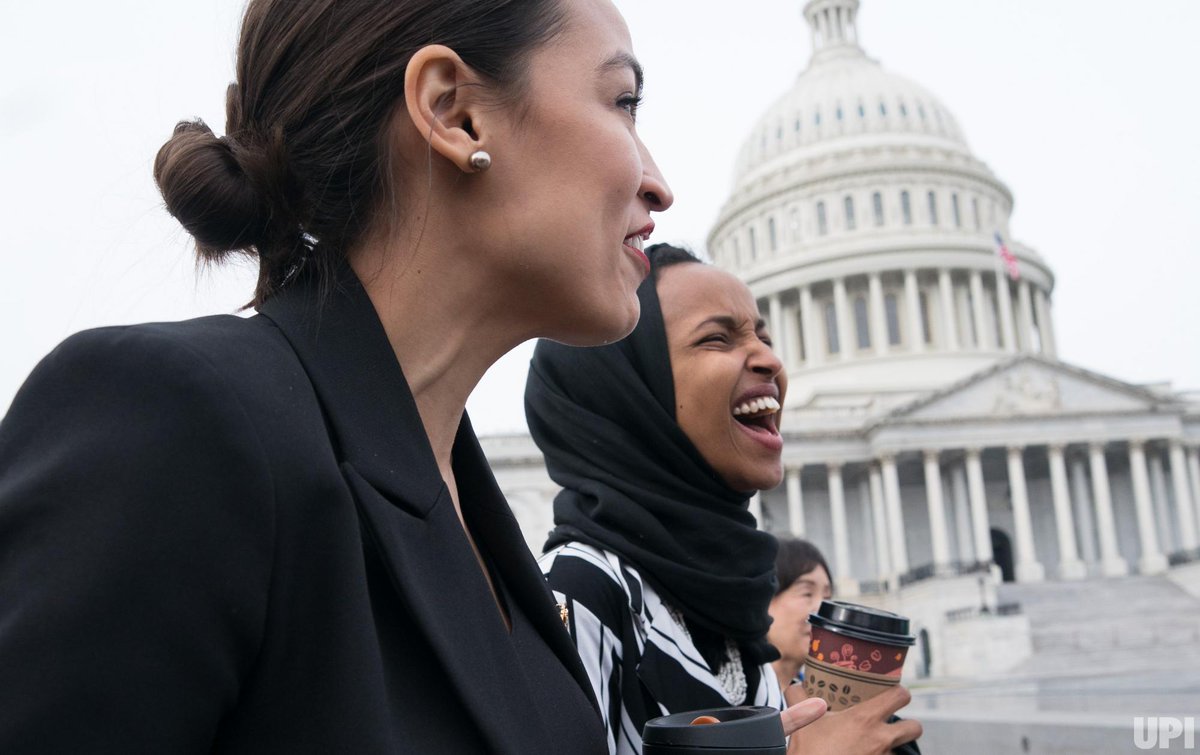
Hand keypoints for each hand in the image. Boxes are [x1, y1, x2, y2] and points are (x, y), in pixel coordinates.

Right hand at [784, 683, 921, 754]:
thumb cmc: (811, 751)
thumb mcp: (803, 720)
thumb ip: (799, 696)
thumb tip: (797, 685)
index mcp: (866, 718)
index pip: (900, 696)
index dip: (899, 692)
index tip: (891, 692)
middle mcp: (881, 739)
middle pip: (915, 727)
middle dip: (908, 725)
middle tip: (892, 722)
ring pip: (902, 750)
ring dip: (892, 746)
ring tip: (875, 744)